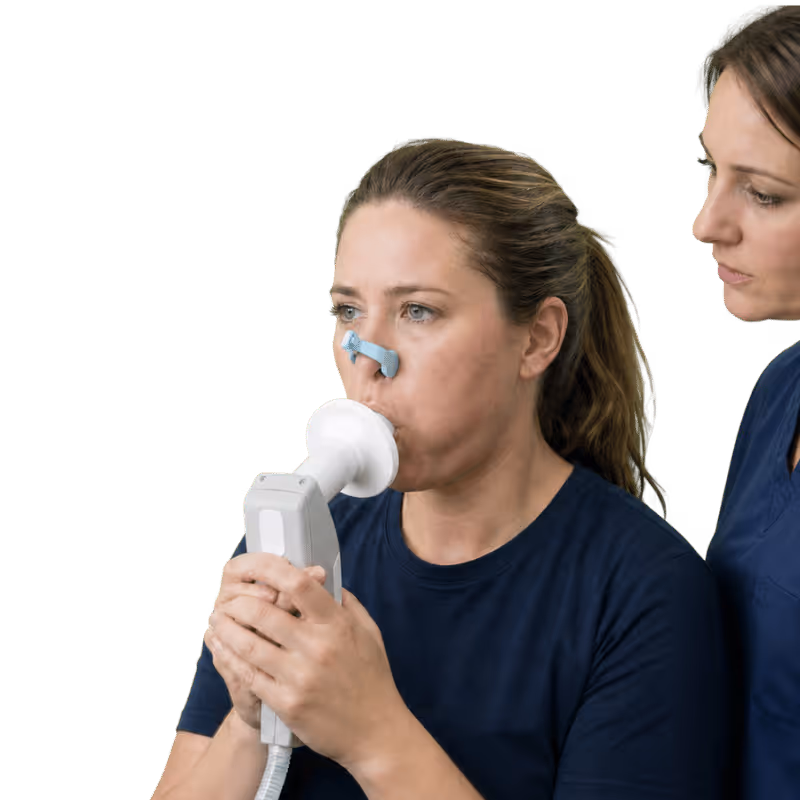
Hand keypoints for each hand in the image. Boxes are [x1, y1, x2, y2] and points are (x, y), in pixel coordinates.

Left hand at [204, 552, 407, 770]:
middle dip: (237, 603)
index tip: (252, 566)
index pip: (299, 584)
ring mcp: (300, 677)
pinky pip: (249, 675)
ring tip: (216, 620)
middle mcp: (317, 647)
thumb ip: (345, 603)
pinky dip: (230, 659)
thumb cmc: (372, 678)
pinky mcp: (287, 703)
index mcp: (336, 623)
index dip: (270, 569)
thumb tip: (322, 580)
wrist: (376, 732)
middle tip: (225, 599)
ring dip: (226, 629)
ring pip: (249, 645)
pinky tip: (221, 649)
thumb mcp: (369, 632)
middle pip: (264, 613)